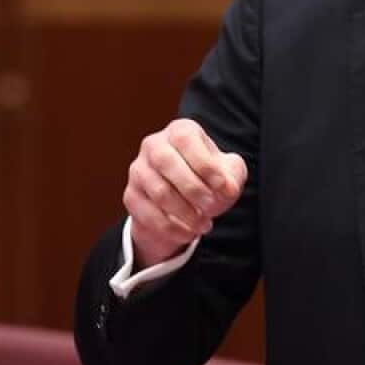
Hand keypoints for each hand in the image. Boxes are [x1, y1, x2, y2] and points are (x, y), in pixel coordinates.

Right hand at [123, 118, 247, 268]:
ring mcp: (139, 170)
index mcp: (180, 131)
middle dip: (192, 188)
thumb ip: (232, 175)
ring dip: (185, 212)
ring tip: (204, 224)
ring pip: (158, 191)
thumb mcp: (228, 171)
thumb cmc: (208, 177)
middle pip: (166, 162)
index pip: (186, 139)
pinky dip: (172, 227)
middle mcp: (154, 145)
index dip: (204, 163)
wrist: (184, 198)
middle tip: (212, 207)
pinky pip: (148, 214)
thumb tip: (228, 187)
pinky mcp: (131, 196)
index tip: (223, 186)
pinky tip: (189, 233)